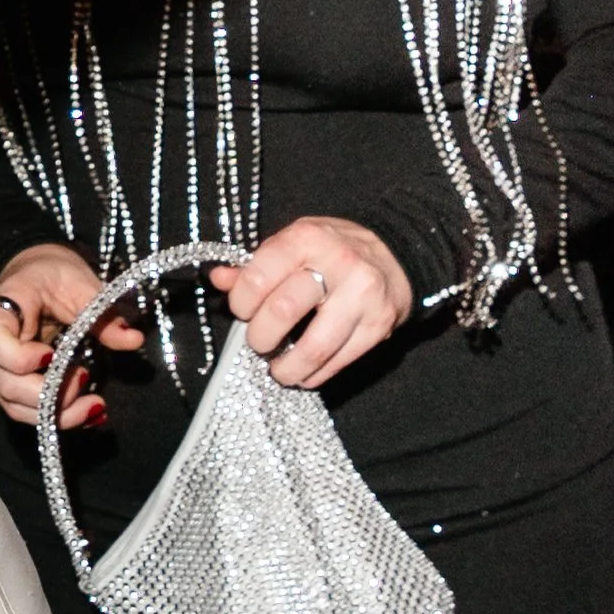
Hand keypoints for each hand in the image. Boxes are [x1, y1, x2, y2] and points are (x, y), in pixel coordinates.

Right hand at [0, 242, 140, 430]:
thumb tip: (132, 339)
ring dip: (57, 415)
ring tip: (96, 406)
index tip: (50, 355)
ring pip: (17, 406)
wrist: (40, 275)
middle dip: (48, 395)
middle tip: (85, 380)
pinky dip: (59, 418)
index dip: (17, 357)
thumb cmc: (54, 274)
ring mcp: (2, 370)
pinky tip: (90, 413)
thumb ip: (102, 313)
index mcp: (0, 312)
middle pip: (6, 385)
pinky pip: (30, 411)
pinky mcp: (17, 385)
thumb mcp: (79, 284)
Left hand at [213, 216, 410, 392]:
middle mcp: (338, 264)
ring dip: (288, 368)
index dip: (241, 302)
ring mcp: (362, 298)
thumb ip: (255, 263)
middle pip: (283, 312)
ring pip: (314, 347)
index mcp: (307, 238)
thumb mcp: (294, 243)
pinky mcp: (378, 326)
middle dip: (261, 337)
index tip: (242, 311)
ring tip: (278, 370)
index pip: (259, 277)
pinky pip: (339, 361)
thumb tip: (218, 279)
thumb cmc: (332, 250)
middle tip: (258, 343)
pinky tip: (304, 373)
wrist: (395, 254)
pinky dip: (315, 375)